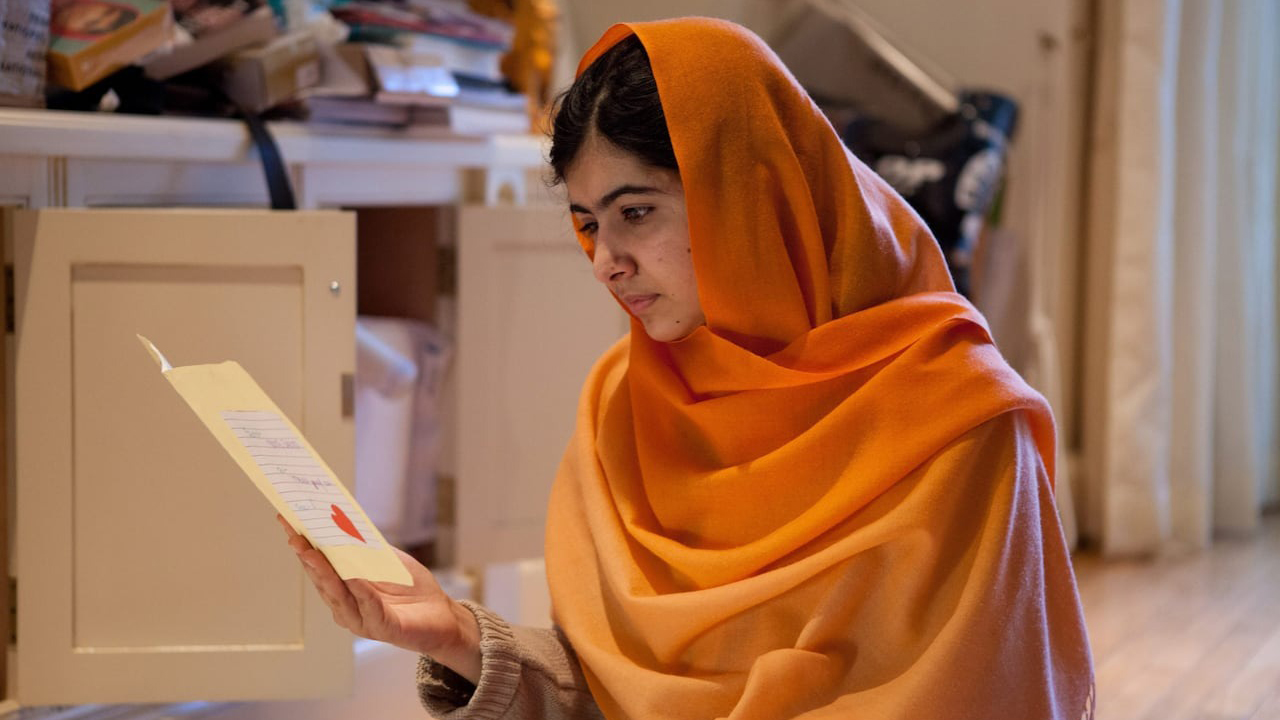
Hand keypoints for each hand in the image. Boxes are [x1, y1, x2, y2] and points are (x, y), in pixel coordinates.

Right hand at [278, 514, 481, 682]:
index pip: (318, 566)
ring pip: (339, 595)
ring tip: (313, 552)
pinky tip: (353, 576)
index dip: (302, 545)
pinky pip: (369, 608)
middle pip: (322, 580)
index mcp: (344, 590)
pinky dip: (360, 590)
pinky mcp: (384, 628)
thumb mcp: (388, 559)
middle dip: (307, 557)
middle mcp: (347, 607)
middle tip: (295, 535)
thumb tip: (345, 522)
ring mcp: (363, 620)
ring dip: (325, 573)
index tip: (288, 522)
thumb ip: (367, 547)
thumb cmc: (412, 588)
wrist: (442, 616)